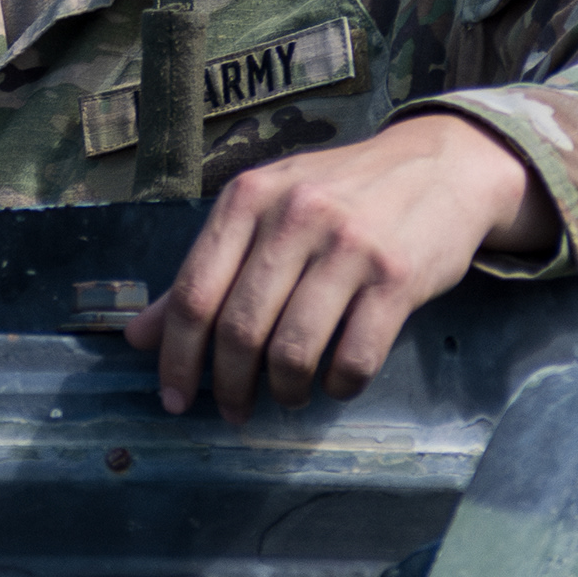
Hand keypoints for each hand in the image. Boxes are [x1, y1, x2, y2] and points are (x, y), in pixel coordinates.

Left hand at [130, 114, 555, 421]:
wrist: (441, 165)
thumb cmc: (340, 194)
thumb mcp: (265, 211)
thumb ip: (205, 271)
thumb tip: (137, 336)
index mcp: (249, 198)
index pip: (194, 292)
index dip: (177, 356)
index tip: (173, 398)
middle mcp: (295, 216)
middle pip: (240, 328)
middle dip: (229, 385)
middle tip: (233, 411)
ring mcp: (349, 246)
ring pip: (294, 350)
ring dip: (284, 391)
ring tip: (287, 395)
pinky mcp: (398, 277)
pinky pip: (354, 358)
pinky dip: (338, 386)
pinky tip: (335, 382)